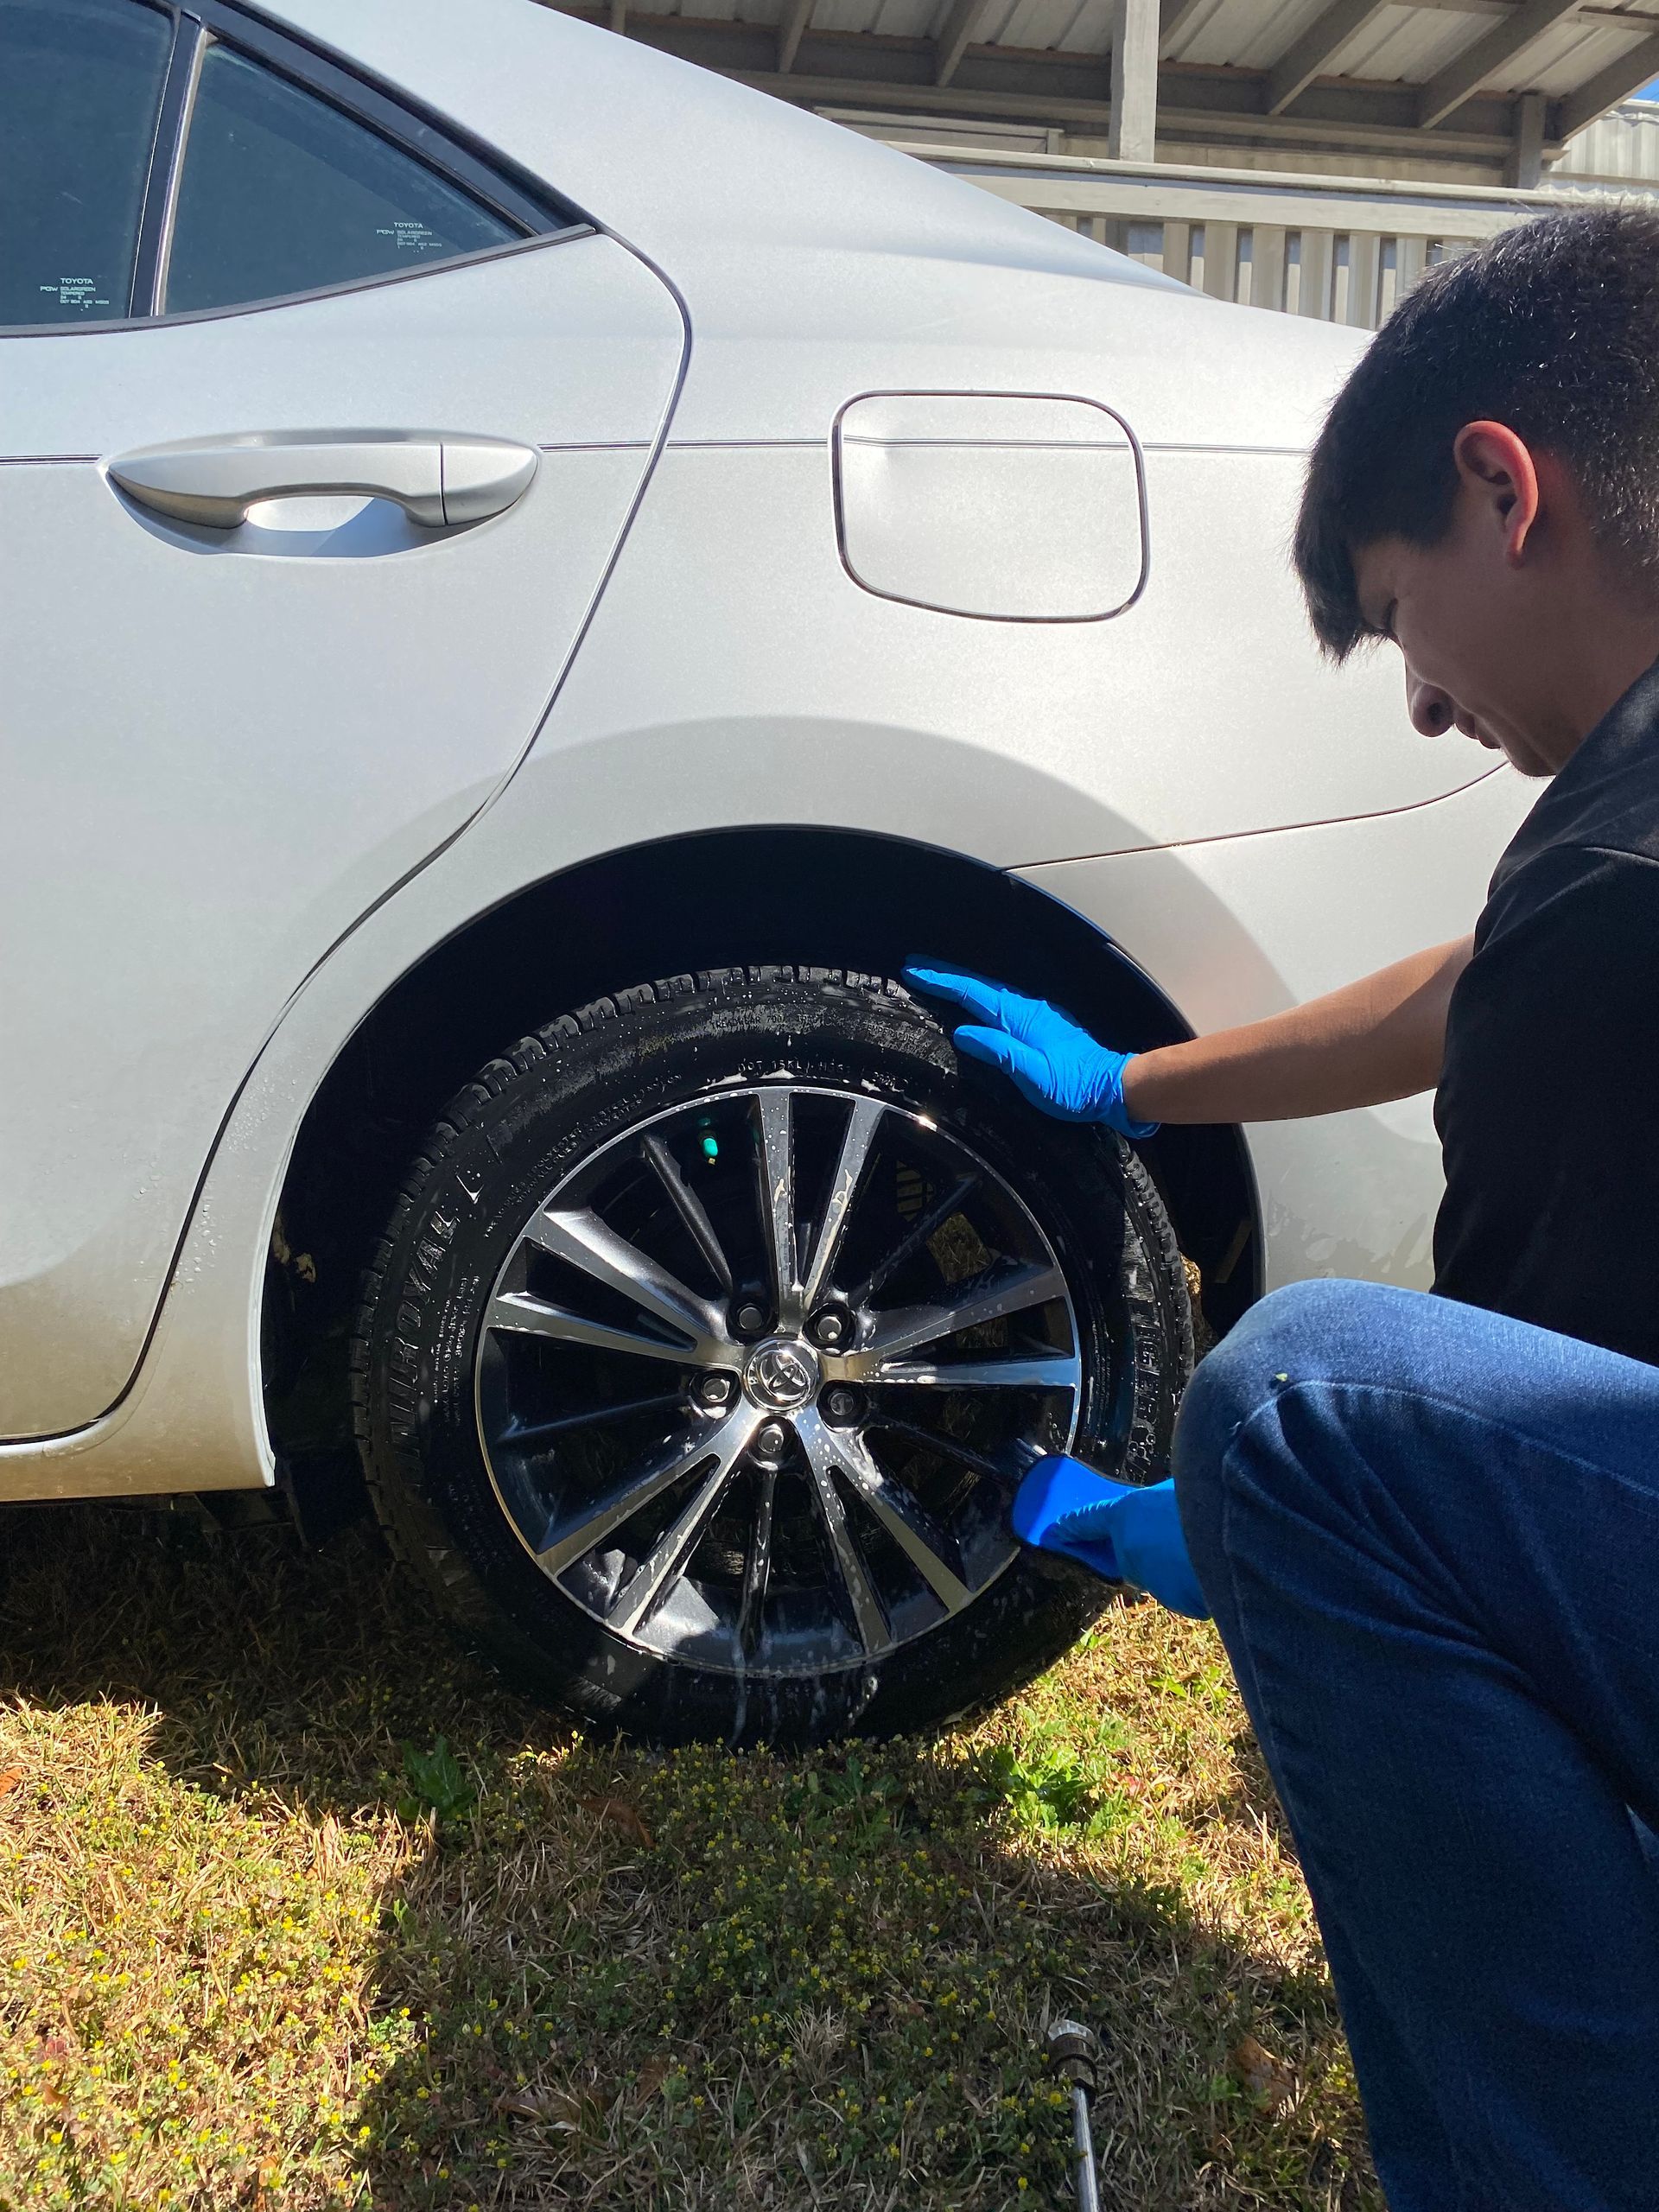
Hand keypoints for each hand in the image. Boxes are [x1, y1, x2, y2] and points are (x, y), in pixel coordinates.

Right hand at [904, 964, 1157, 1135]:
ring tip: (937, 979)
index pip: (972, 993)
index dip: (941, 981)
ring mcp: (1036, 1014)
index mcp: (1020, 1018)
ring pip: (990, 992)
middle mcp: (1027, 1009)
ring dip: (962, 984)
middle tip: (916, 966)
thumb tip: (963, 1034)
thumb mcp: (1032, 1075)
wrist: (1112, 1087)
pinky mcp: (1042, 1024)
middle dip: (946, 975)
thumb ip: (999, 1052)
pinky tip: (974, 1002)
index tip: (913, 971)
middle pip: (979, 985)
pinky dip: (981, 996)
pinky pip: (1002, 1003)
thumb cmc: (1074, 1086)